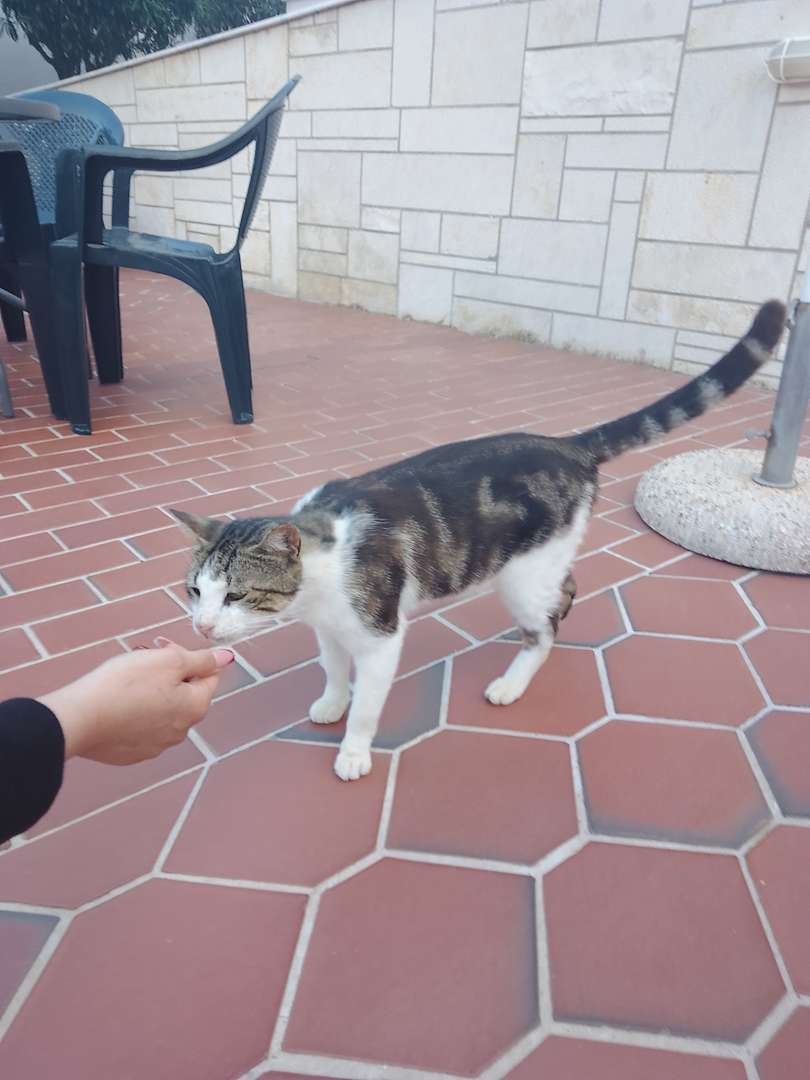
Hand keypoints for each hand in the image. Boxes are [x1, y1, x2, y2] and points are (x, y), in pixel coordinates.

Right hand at [40, 639, 233, 764]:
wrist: (81, 718)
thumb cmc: (125, 685)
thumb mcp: (169, 661)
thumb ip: (202, 659)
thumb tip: (227, 658)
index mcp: (195, 707)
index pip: (208, 675)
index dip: (186, 656)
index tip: (161, 646)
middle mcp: (182, 731)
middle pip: (184, 693)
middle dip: (167, 673)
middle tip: (141, 659)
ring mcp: (157, 745)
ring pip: (162, 710)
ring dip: (151, 692)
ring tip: (125, 680)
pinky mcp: (132, 753)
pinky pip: (141, 727)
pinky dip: (134, 712)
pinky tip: (116, 703)